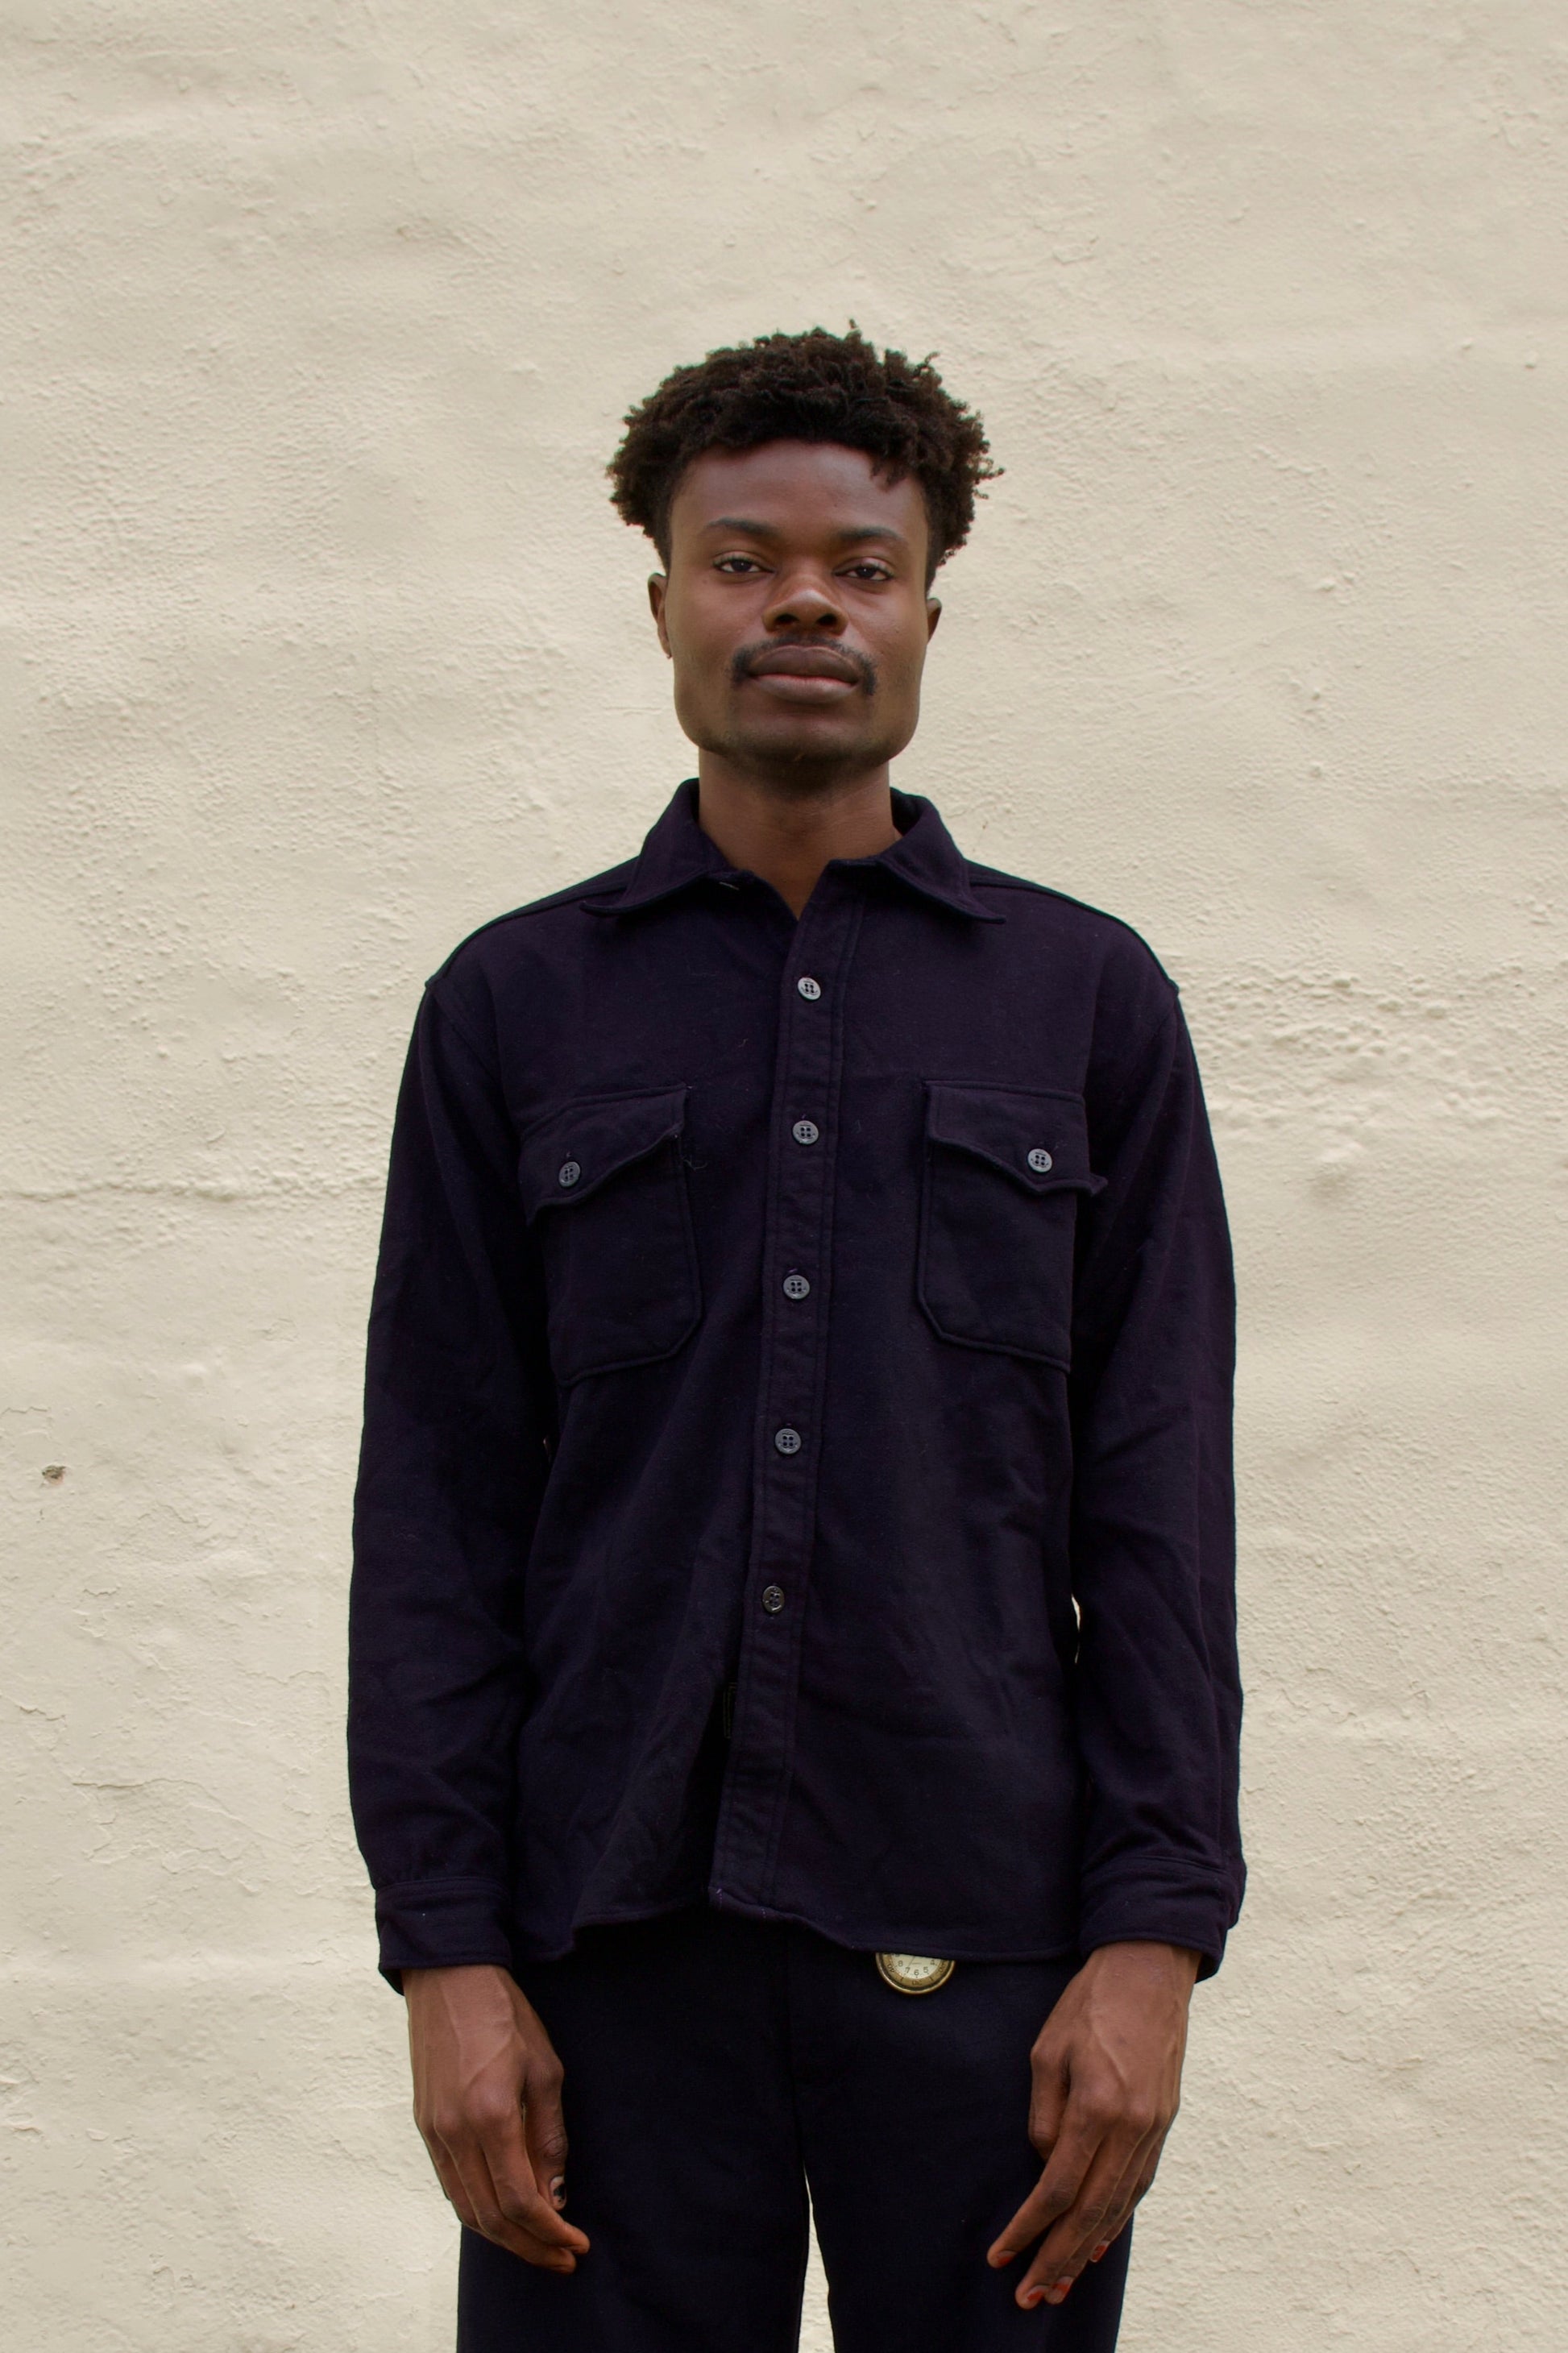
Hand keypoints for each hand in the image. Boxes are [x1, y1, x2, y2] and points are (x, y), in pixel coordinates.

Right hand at [404, 1963, 590, 2272]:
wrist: (450, 1978)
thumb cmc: (504, 2015)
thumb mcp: (544, 2069)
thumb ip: (549, 2138)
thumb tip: (555, 2196)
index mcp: (490, 2117)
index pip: (520, 2201)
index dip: (551, 2232)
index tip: (577, 2244)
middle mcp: (455, 2134)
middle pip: (491, 2218)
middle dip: (531, 2247)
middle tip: (563, 2259)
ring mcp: (434, 2133)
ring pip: (466, 2209)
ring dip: (504, 2238)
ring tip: (538, 2246)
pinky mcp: (425, 2126)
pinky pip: (451, 2185)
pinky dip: (479, 2211)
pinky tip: (504, 2215)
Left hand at [987, 1940, 1198, 2310]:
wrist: (1149, 1971)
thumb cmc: (1089, 2004)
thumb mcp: (1047, 2050)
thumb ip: (1044, 2115)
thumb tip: (1044, 2166)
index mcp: (1096, 2106)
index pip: (1057, 2189)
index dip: (1027, 2229)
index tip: (1002, 2256)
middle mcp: (1131, 2127)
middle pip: (1091, 2213)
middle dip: (1056, 2259)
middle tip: (1029, 2297)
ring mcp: (1152, 2128)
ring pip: (1118, 2206)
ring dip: (1086, 2250)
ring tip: (1059, 2284)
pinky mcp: (1163, 2123)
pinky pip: (1138, 2184)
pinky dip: (1117, 2218)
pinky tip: (1098, 2242)